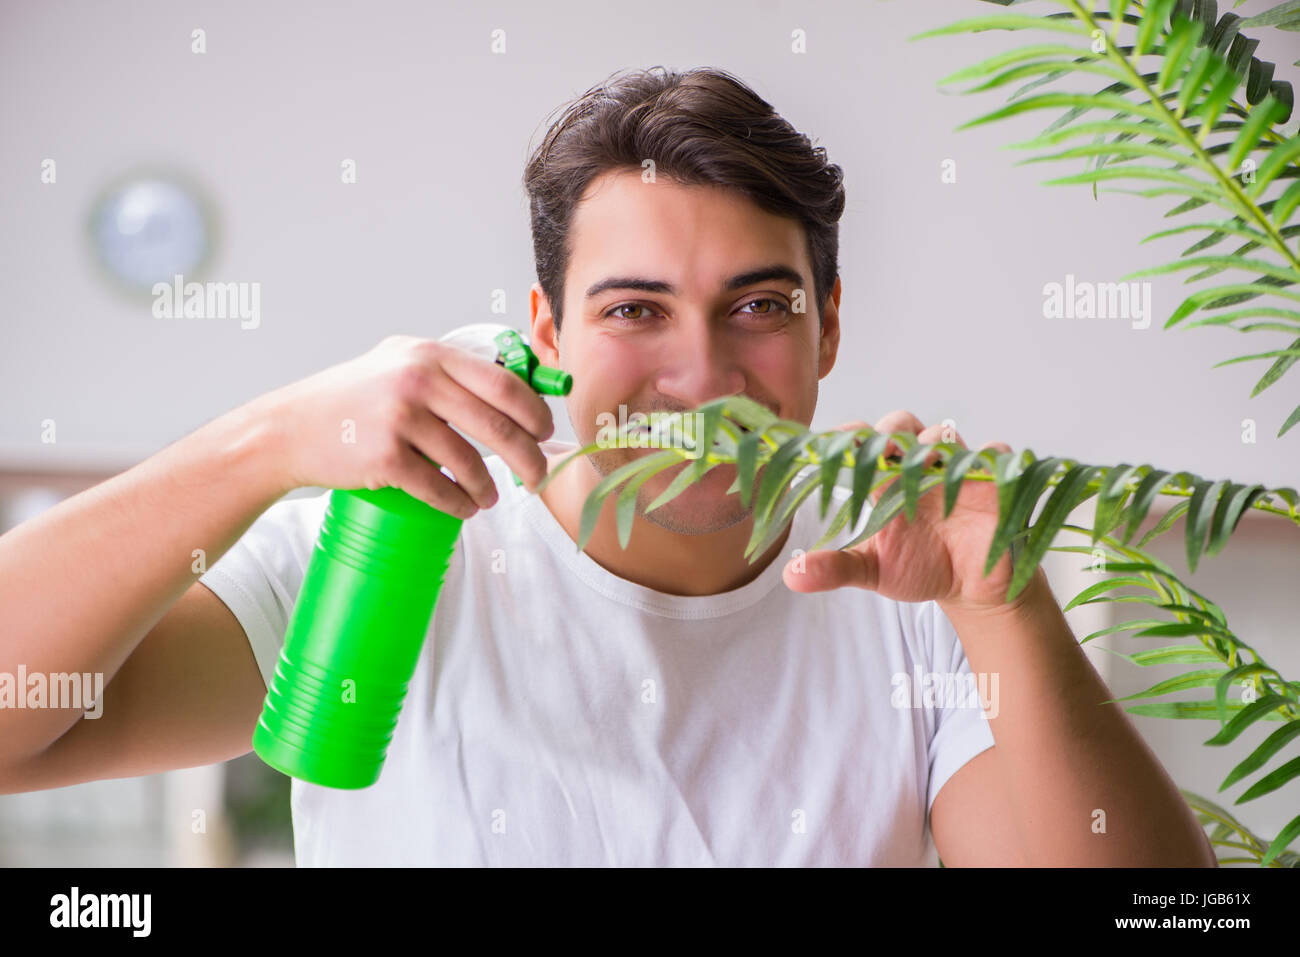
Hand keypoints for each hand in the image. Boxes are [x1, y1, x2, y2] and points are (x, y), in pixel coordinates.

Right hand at [250, 334, 555, 516]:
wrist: (289, 428)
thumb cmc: (353, 397)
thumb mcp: (400, 361)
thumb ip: (449, 368)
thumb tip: (516, 385)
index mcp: (430, 355)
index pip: (505, 384)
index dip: (536, 413)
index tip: (546, 433)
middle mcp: (418, 381)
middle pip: (499, 426)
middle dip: (529, 458)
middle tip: (537, 476)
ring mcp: (400, 420)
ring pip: (471, 463)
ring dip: (490, 488)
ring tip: (491, 497)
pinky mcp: (384, 459)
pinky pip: (440, 488)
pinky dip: (460, 504)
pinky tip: (466, 508)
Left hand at [782, 410, 1027, 613]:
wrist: (972, 588)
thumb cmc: (920, 568)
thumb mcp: (874, 570)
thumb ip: (835, 568)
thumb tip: (791, 575)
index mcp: (885, 482)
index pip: (863, 445)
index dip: (849, 438)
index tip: (833, 444)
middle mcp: (918, 469)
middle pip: (901, 426)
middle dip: (890, 430)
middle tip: (881, 449)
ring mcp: (955, 471)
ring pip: (945, 435)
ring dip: (933, 442)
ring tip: (924, 462)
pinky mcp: (993, 482)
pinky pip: (995, 456)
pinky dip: (987, 457)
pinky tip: (975, 474)